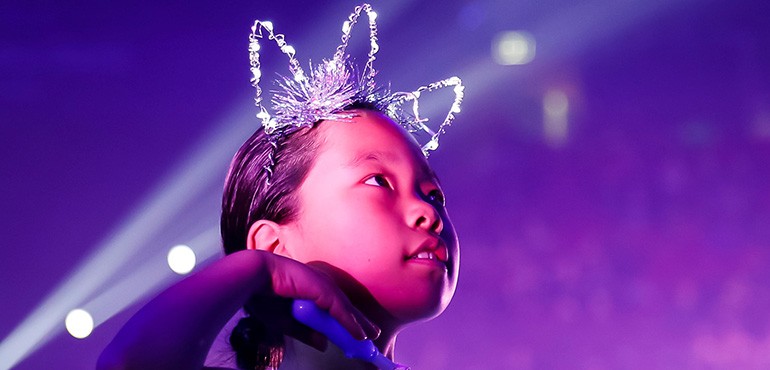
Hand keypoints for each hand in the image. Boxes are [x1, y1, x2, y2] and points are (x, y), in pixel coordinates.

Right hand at [249, 252, 380, 349]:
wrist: (251, 278)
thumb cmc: (262, 296)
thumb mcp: (286, 322)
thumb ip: (306, 332)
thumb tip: (324, 344)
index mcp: (310, 289)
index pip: (333, 307)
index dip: (345, 321)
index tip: (355, 334)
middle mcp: (319, 284)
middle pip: (344, 306)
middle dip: (359, 321)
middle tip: (372, 335)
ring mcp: (321, 284)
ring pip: (345, 307)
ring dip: (359, 323)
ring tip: (371, 337)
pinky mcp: (321, 287)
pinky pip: (339, 309)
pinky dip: (350, 322)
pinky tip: (359, 334)